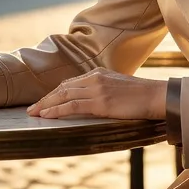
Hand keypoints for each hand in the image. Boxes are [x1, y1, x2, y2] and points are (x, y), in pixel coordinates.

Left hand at [26, 67, 166, 119]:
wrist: (157, 96)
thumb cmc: (142, 96)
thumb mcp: (120, 88)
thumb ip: (105, 90)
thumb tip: (96, 102)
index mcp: (99, 73)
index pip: (70, 83)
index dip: (54, 93)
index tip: (43, 102)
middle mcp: (95, 78)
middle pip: (63, 88)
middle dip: (45, 99)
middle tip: (31, 110)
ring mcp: (97, 89)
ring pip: (63, 96)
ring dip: (45, 105)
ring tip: (33, 114)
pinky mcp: (100, 102)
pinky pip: (72, 105)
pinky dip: (56, 110)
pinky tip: (46, 116)